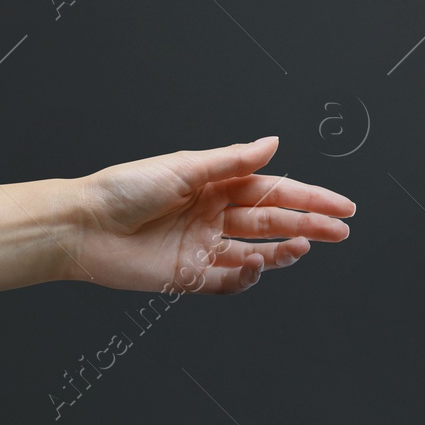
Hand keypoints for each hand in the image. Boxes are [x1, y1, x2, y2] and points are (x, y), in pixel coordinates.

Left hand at [66, 136, 354, 294]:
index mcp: (216, 186)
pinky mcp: (190, 277)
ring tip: (304, 248)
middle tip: (341, 231)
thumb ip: (232, 161)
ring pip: (258, 253)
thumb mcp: (184, 166)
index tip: (342, 206)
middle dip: (310, 225)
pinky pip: (230, 281)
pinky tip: (257, 268)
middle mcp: (214, 216)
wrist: (82, 227)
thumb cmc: (123, 190)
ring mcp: (205, 247)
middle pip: (274, 222)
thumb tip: (272, 143)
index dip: (310, 199)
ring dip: (284, 252)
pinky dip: (248, 279)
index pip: (274, 192)